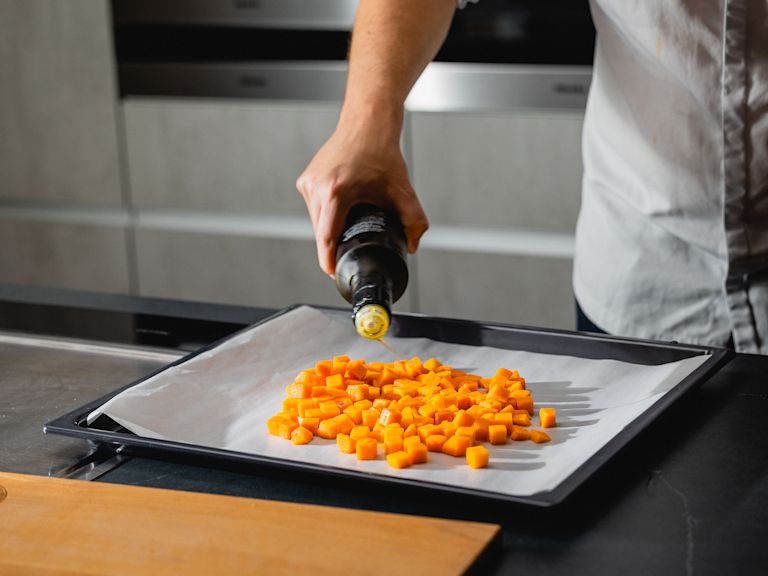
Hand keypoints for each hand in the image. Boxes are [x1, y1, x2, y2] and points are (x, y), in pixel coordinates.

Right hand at [296, 117, 428, 276]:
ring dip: (330, 230)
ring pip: (316, 221)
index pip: (326, 239)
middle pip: (321, 232)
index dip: (329, 261)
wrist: (367, 122)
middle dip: (335, 245)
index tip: (335, 273)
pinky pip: (314, 208)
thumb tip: (412, 246)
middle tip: (353, 249)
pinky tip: (340, 212)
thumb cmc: (380, 150)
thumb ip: (414, 221)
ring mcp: (308, 182)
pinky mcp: (306, 179)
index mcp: (335, 193)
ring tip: (348, 227)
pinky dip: (326, 215)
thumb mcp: (402, 191)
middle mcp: (316, 187)